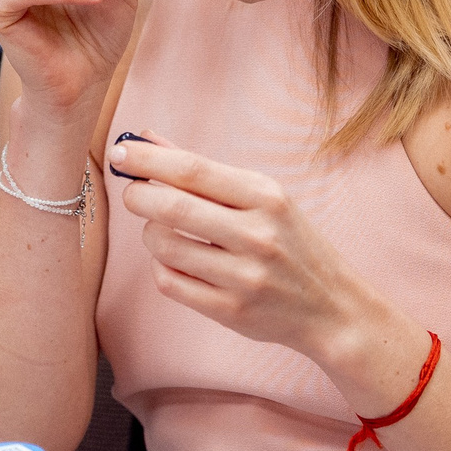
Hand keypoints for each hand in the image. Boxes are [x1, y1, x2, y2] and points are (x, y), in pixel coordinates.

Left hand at [108, 132, 384, 364]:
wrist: (331, 308)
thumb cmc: (289, 242)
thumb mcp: (262, 197)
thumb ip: (203, 170)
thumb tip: (145, 139)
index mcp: (266, 197)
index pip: (193, 170)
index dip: (147, 160)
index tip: (119, 153)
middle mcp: (257, 235)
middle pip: (172, 207)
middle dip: (139, 195)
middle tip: (133, 193)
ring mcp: (244, 277)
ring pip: (164, 246)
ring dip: (150, 233)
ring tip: (162, 229)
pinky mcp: (230, 311)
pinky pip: (170, 282)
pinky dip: (162, 267)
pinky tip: (176, 260)